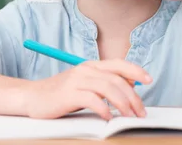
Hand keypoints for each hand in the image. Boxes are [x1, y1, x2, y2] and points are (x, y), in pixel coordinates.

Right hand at [25, 60, 151, 119]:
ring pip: (108, 87)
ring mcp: (76, 80)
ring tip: (128, 116)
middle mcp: (85, 69)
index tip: (149, 80)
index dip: (136, 71)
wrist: (32, 97)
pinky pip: (92, 99)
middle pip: (117, 79)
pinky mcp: (68, 94)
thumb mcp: (85, 85)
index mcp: (91, 65)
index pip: (119, 64)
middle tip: (140, 112)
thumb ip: (104, 83)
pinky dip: (104, 109)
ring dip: (122, 103)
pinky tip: (108, 117)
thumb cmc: (60, 93)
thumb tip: (130, 86)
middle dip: (133, 96)